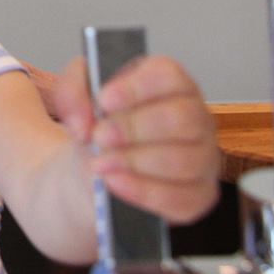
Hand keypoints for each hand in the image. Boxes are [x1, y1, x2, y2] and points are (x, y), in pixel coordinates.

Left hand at [46, 54, 220, 223]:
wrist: (95, 163)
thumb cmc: (98, 121)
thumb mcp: (77, 91)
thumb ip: (71, 92)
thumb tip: (81, 122)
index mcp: (169, 82)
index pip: (169, 75)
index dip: (137, 88)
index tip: (104, 99)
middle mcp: (195, 116)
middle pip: (182, 118)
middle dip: (134, 128)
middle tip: (99, 136)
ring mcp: (202, 157)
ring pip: (184, 160)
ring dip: (135, 162)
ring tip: (100, 163)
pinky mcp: (198, 194)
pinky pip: (181, 197)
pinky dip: (144, 191)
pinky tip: (115, 183)